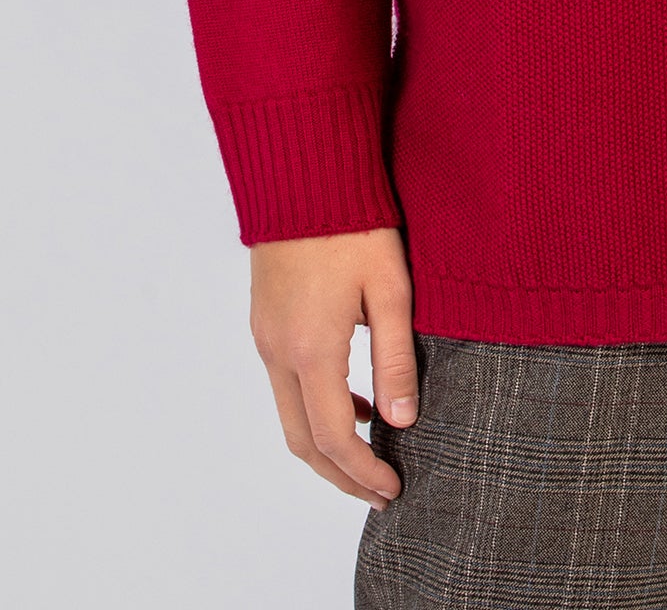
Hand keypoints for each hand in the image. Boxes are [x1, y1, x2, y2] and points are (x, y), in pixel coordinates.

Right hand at [248, 226, 419, 505]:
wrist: (303, 174)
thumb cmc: (354, 224)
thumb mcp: (389, 289)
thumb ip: (395, 359)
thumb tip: (402, 423)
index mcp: (311, 349)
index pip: (333, 439)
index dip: (363, 474)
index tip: (394, 489)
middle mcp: (278, 351)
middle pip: (302, 442)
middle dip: (340, 476)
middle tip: (380, 492)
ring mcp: (265, 337)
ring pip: (289, 416)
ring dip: (326, 445)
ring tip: (371, 454)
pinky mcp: (264, 321)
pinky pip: (284, 386)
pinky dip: (314, 410)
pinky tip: (351, 401)